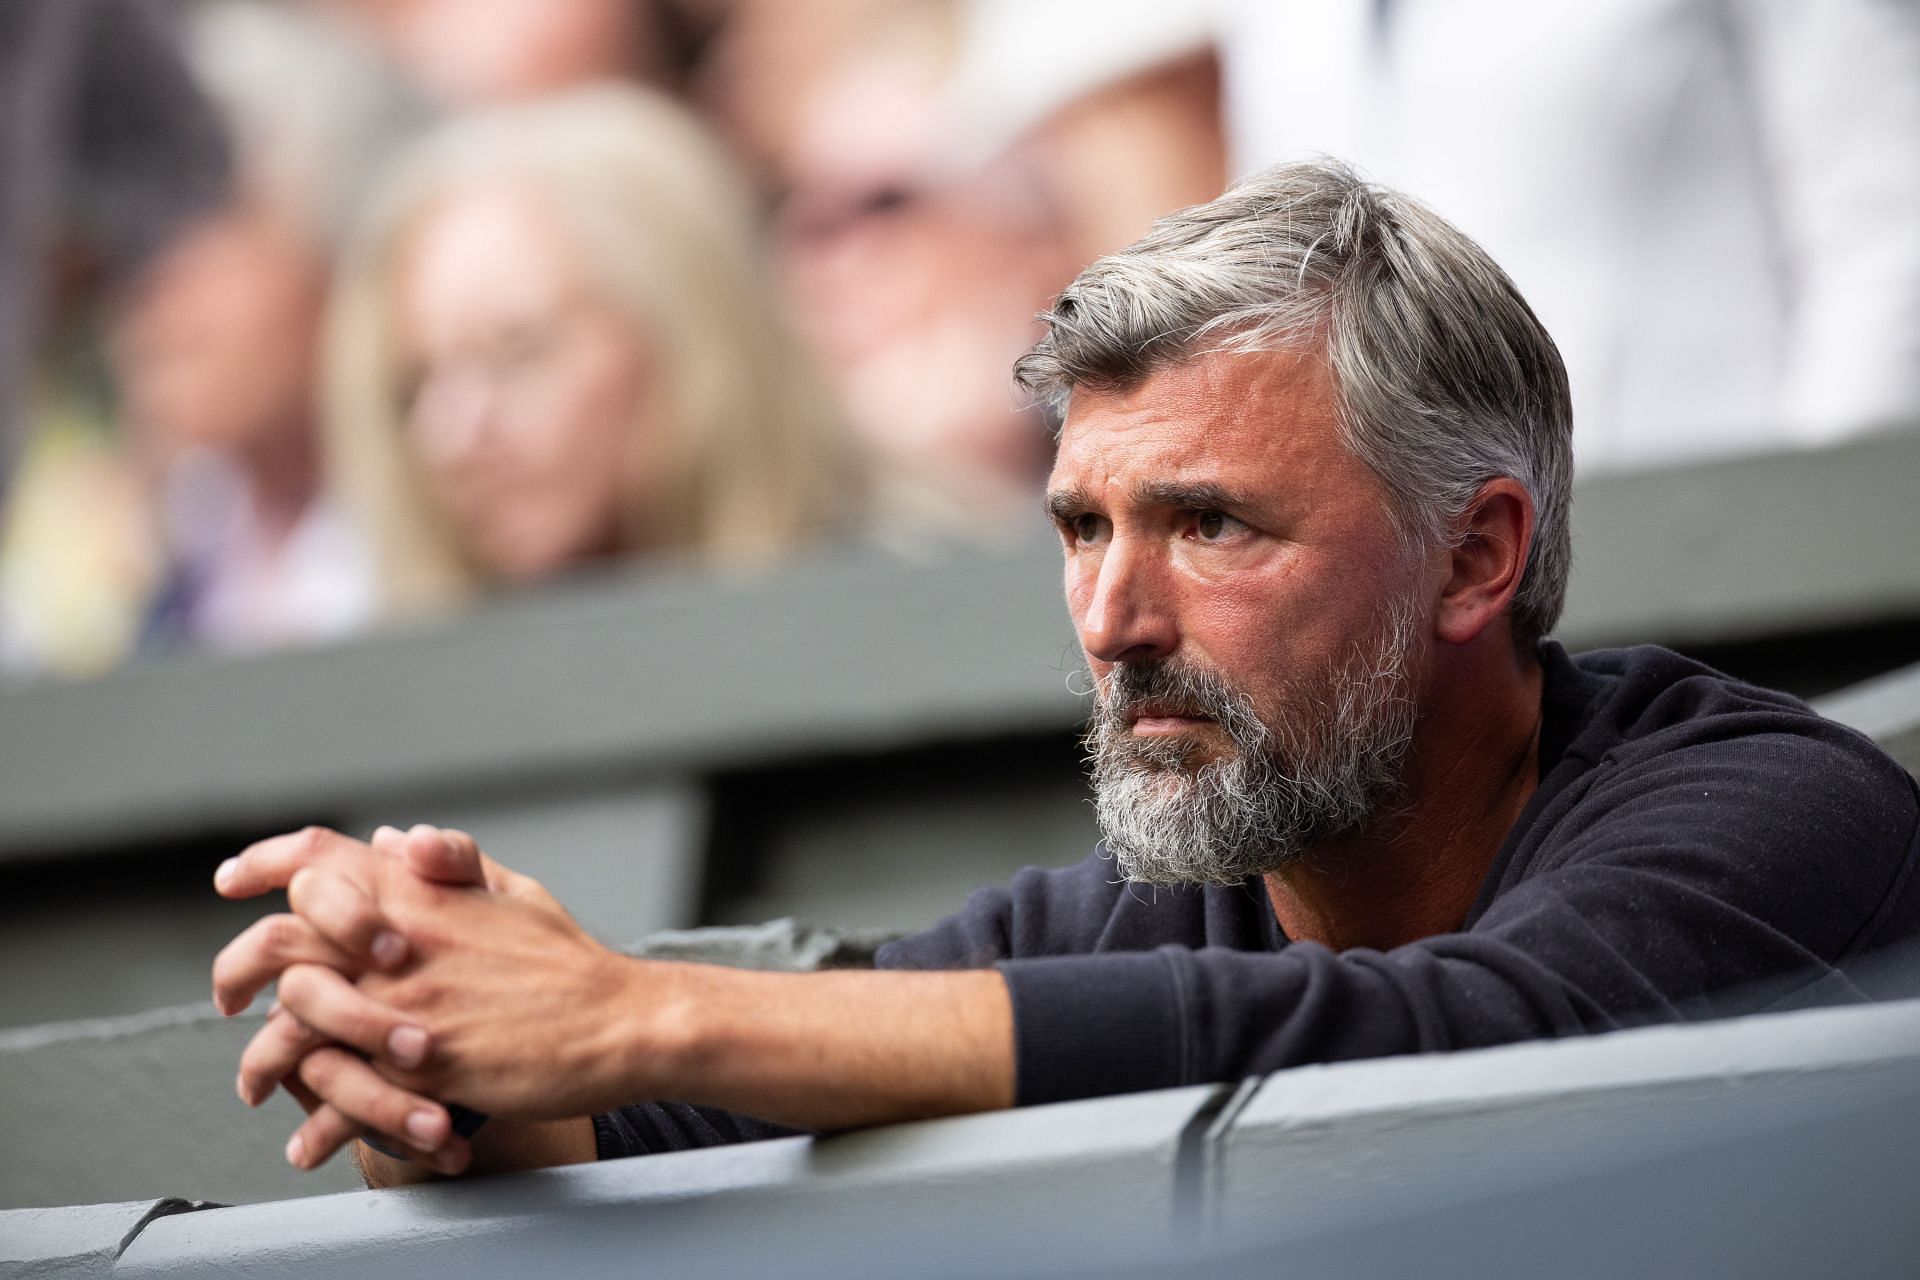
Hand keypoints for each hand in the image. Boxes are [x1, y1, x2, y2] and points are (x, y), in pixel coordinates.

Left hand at [215, 824, 646, 1164]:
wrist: (618, 1022)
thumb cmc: (568, 960)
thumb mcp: (511, 891)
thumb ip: (448, 863)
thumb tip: (390, 840)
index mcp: (419, 892)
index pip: (315, 856)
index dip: (259, 862)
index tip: (230, 881)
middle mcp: (400, 941)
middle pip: (279, 936)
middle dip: (234, 967)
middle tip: (228, 995)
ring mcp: (406, 1004)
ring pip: (292, 1019)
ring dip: (261, 1058)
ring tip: (255, 1081)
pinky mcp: (421, 1067)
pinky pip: (338, 1093)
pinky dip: (313, 1121)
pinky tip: (307, 1138)